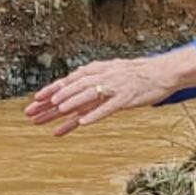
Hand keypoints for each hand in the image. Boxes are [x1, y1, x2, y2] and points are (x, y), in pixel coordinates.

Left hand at [25, 50, 194, 135]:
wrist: (162, 72)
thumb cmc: (135, 76)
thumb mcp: (110, 74)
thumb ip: (92, 85)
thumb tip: (74, 97)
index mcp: (96, 71)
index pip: (68, 81)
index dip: (50, 91)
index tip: (34, 101)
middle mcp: (102, 77)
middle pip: (72, 90)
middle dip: (52, 101)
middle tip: (35, 113)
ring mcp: (114, 87)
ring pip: (88, 95)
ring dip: (72, 103)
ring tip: (58, 111)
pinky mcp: (126, 97)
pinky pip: (108, 107)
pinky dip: (95, 114)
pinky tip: (84, 123)